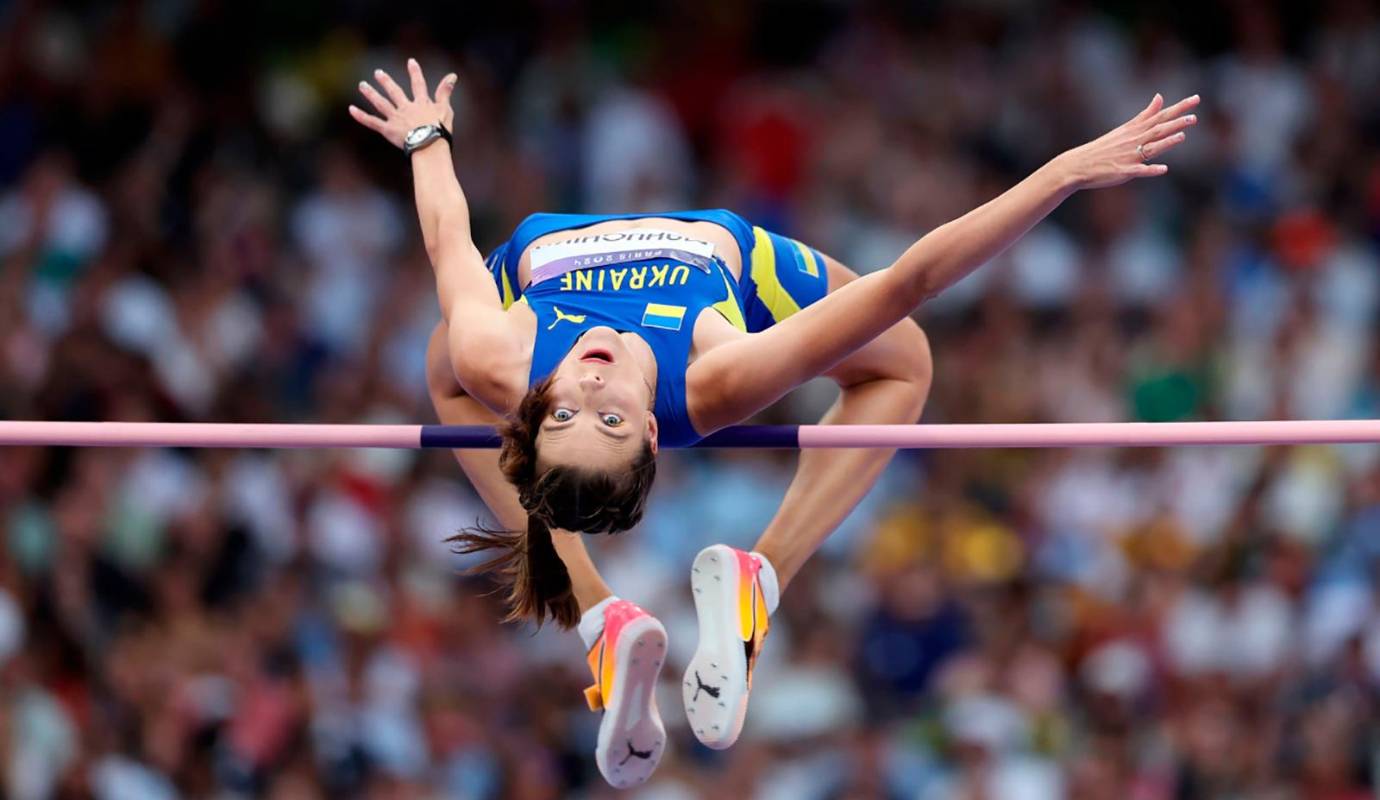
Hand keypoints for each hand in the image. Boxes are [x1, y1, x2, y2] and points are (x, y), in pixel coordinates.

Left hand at [349, 59, 456, 150]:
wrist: (428, 144)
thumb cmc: (440, 130)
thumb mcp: (446, 109)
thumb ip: (445, 92)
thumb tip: (452, 76)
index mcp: (420, 104)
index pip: (418, 85)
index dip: (415, 73)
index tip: (411, 62)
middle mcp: (406, 108)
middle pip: (394, 92)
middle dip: (386, 81)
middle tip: (378, 73)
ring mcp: (395, 118)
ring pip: (381, 103)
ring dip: (371, 93)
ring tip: (362, 85)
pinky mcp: (388, 130)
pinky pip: (372, 122)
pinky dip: (361, 116)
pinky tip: (351, 109)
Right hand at [1054, 93, 1199, 189]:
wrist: (1079, 164)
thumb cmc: (1104, 147)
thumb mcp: (1125, 127)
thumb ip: (1146, 114)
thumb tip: (1160, 96)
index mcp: (1135, 129)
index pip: (1160, 115)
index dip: (1179, 108)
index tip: (1196, 99)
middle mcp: (1133, 141)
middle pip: (1158, 130)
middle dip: (1175, 124)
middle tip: (1193, 117)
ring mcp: (1128, 156)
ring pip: (1150, 148)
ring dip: (1165, 143)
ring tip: (1182, 137)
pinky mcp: (1123, 171)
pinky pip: (1139, 171)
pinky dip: (1150, 170)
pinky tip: (1162, 169)